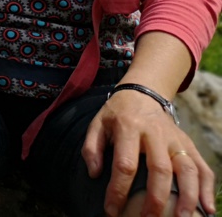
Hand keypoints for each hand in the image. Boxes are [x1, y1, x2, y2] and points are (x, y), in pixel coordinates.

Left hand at [84, 89, 215, 216]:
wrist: (143, 93)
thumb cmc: (117, 114)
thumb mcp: (98, 124)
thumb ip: (91, 147)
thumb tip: (94, 174)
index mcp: (129, 127)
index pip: (125, 164)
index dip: (118, 190)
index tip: (112, 209)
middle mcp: (156, 134)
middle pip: (160, 169)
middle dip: (155, 198)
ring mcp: (175, 139)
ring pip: (187, 169)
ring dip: (187, 196)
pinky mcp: (189, 144)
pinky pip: (203, 167)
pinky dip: (207, 188)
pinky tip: (207, 208)